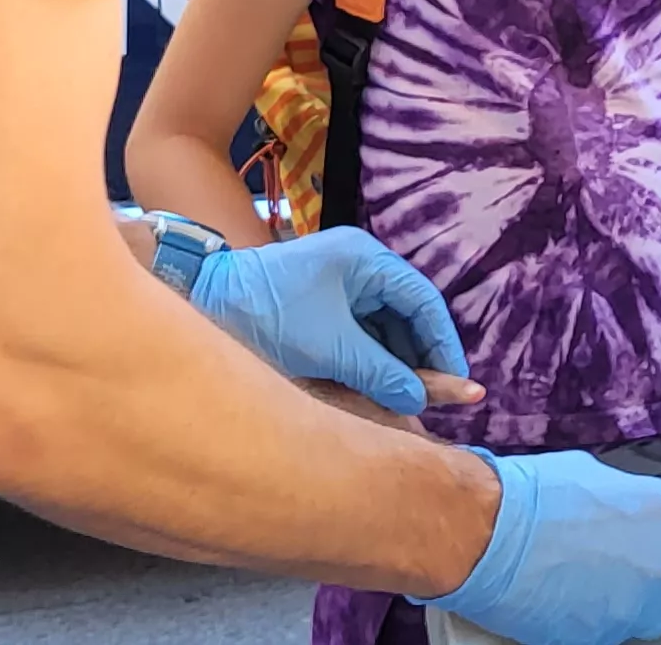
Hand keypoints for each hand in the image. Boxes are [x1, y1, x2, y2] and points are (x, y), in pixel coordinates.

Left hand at [184, 226, 481, 417]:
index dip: (443, 344)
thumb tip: (419, 400)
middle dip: (421, 357)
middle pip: (407, 316)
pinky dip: (373, 362)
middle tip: (437, 398)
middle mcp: (358, 268)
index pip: (423, 302)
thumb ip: (381, 373)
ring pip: (384, 330)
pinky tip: (379, 390)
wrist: (201, 301)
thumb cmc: (267, 314)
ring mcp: (339, 287)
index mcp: (366, 260)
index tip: (459, 382)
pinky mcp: (321, 309)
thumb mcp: (330, 347)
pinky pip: (361, 336)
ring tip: (409, 401)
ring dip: (396, 364)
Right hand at [435, 449, 660, 644]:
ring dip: (632, 600)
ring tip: (590, 579)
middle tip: (619, 557)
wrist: (489, 535)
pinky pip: (616, 631)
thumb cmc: (534, 497)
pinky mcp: (608, 637)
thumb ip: (633, 498)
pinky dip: (599, 619)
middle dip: (659, 568)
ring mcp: (642, 607)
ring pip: (653, 612)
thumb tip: (633, 505)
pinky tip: (571, 598)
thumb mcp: (598, 475)